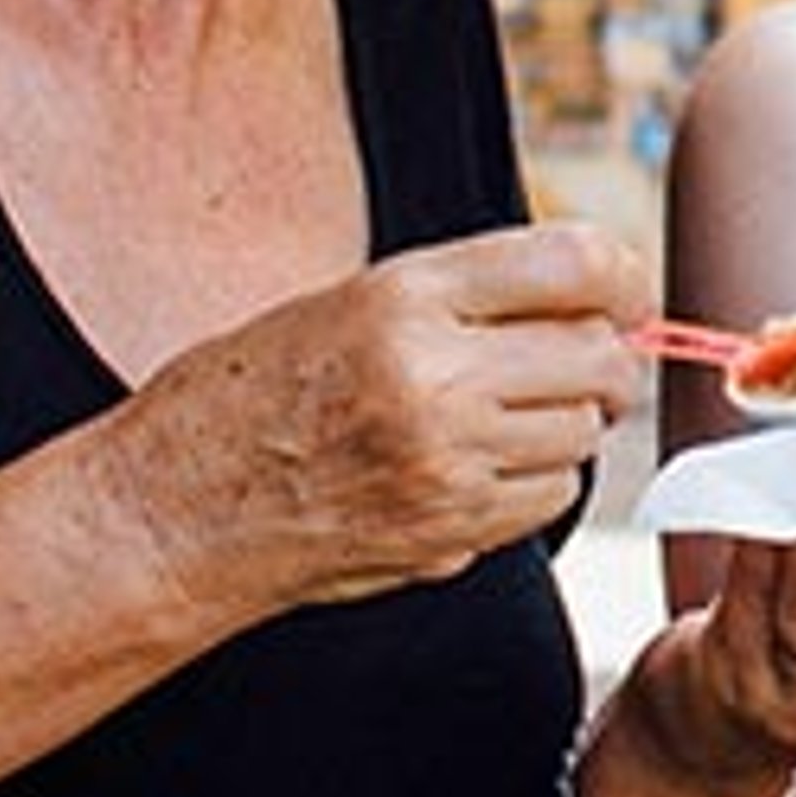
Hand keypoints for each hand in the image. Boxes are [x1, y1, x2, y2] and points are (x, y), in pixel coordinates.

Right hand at [120, 220, 647, 629]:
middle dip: (602, 357)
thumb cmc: (250, 392)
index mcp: (407, 297)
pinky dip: (535, 481)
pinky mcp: (450, 532)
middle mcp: (436, 378)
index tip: (623, 293)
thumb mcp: (350, 299)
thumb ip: (470, 293)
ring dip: (566, 422)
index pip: (576, 263)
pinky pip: (551, 497)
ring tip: (500, 415)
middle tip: (570, 361)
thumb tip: (595, 291)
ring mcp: (446, 464)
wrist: (171, 510)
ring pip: (584, 434)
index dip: (623, 276)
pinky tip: (477, 467)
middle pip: (599, 357)